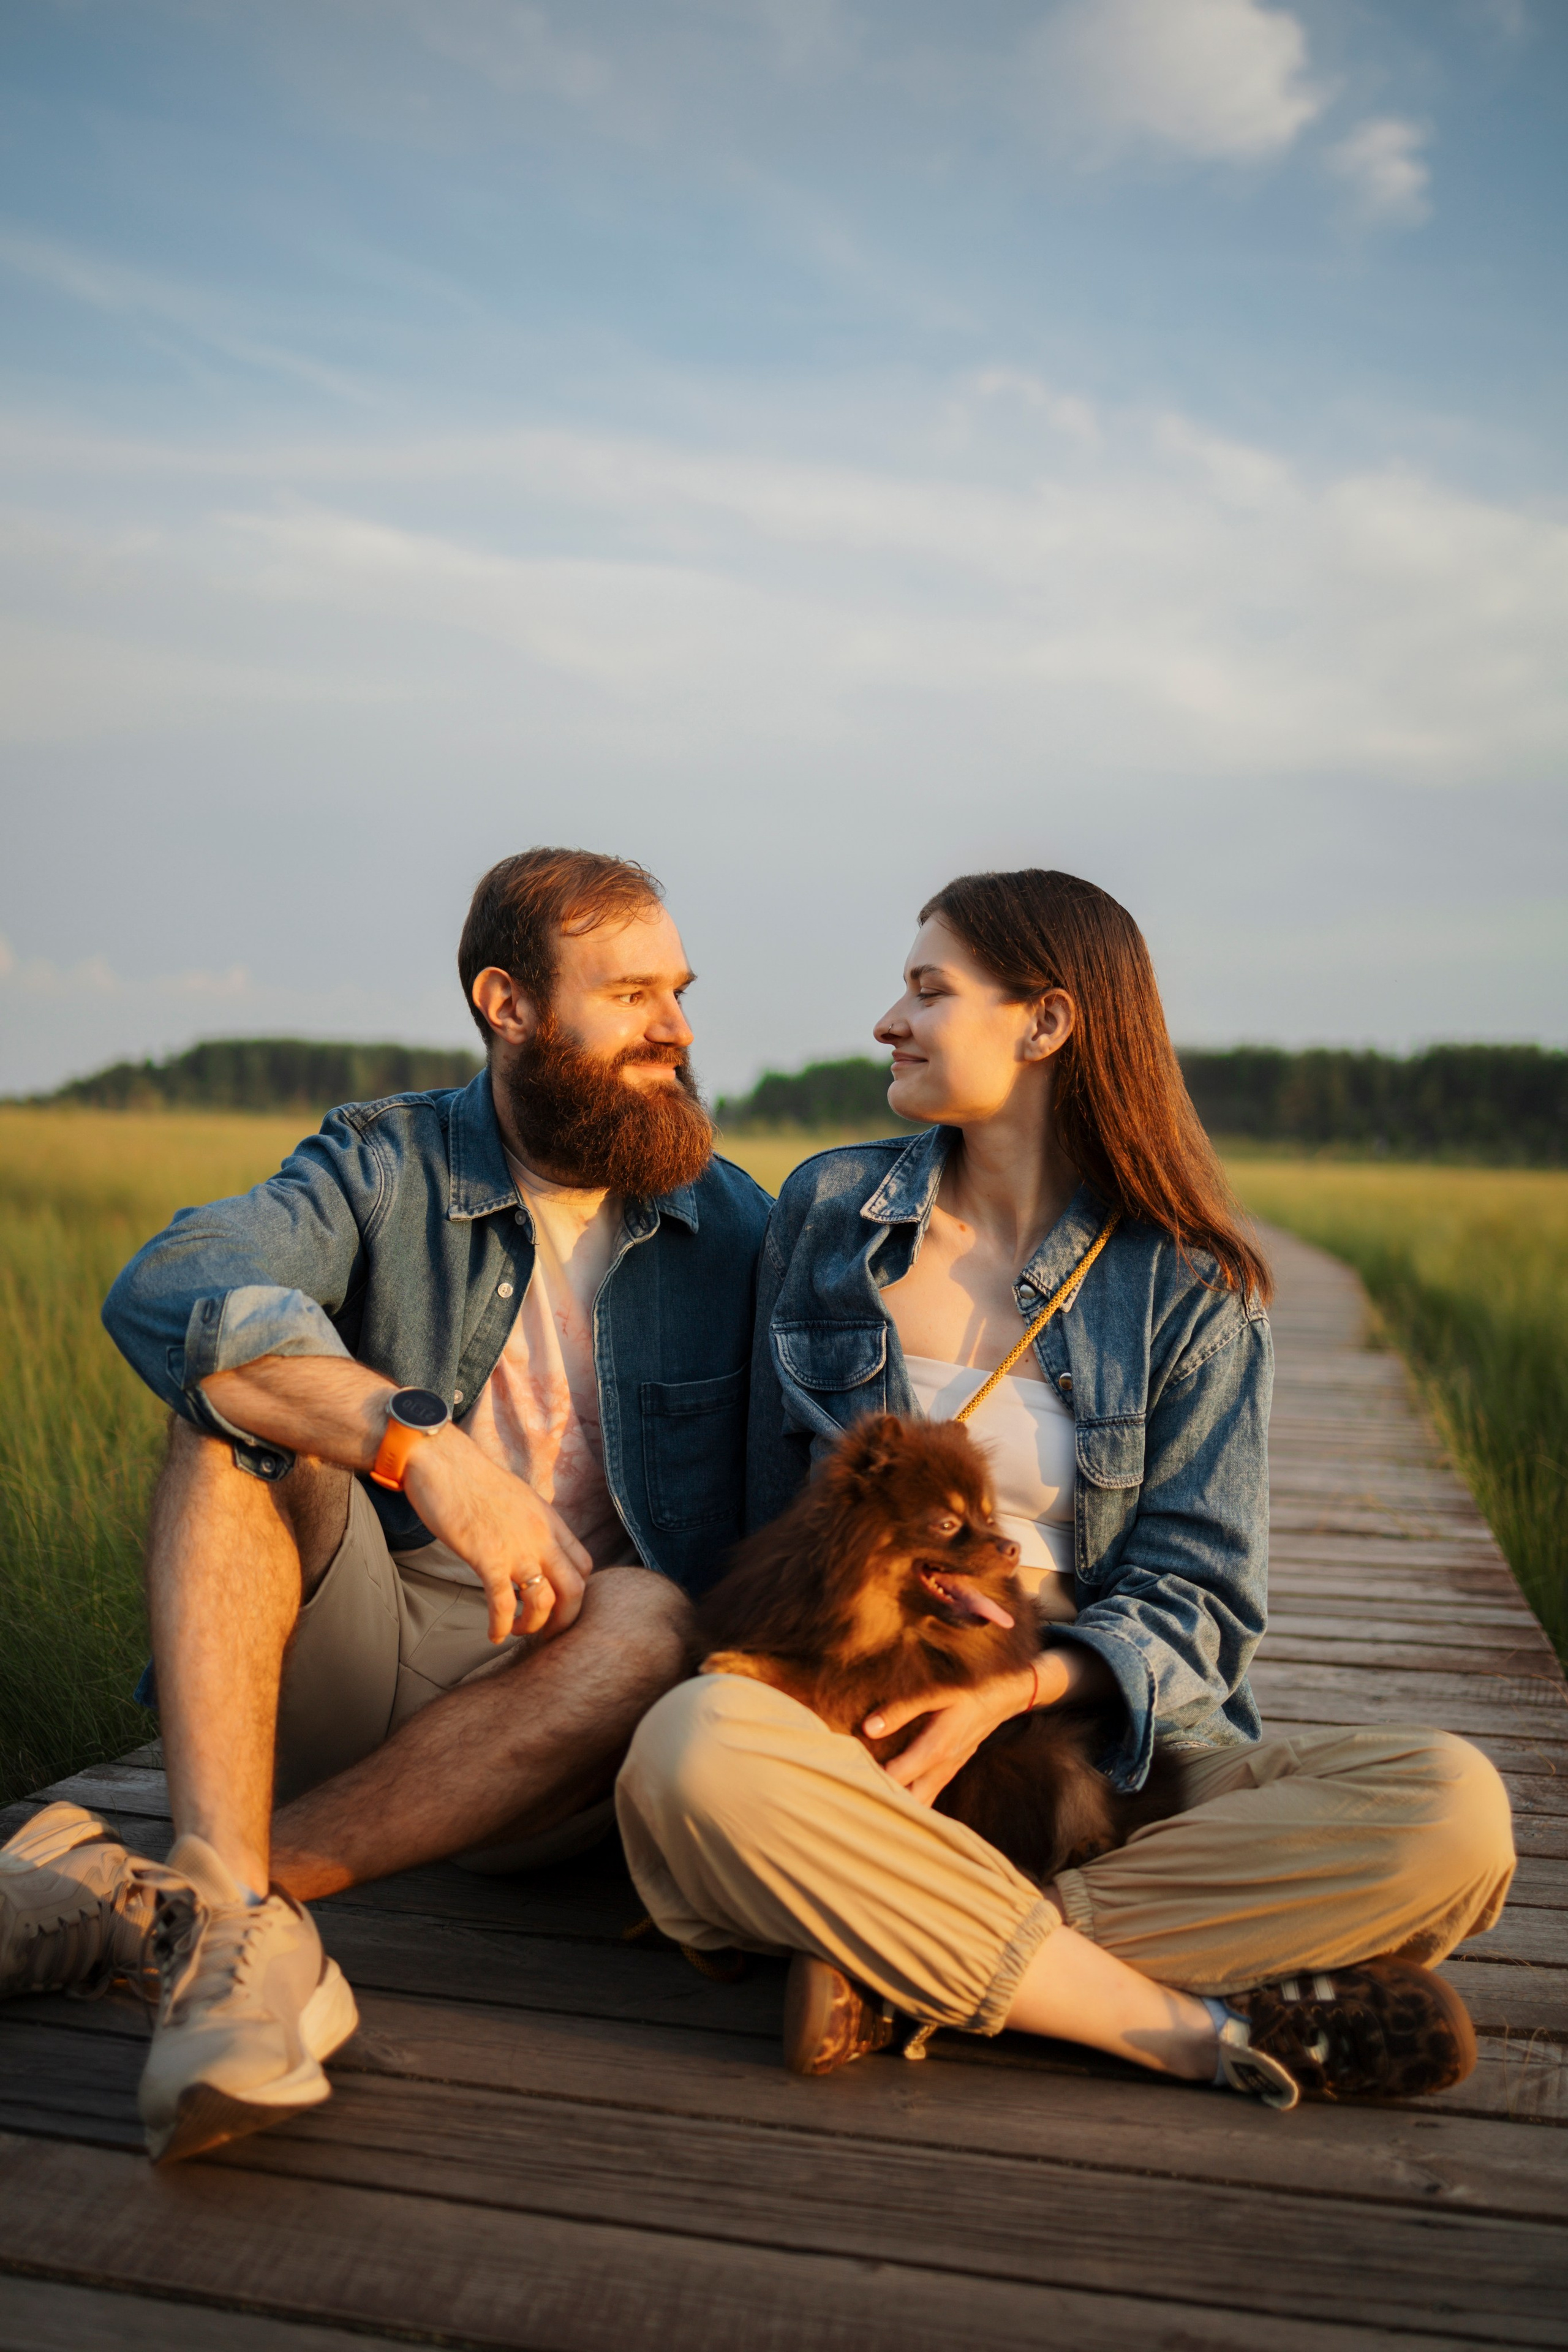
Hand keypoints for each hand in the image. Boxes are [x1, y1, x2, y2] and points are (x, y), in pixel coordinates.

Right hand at [403, 1427, 592, 1640]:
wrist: (442, 1460)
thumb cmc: (472, 1479)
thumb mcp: (517, 1499)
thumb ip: (531, 1524)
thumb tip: (530, 1547)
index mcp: (550, 1520)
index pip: (583, 1564)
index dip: (576, 1593)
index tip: (559, 1607)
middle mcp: (542, 1535)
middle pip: (575, 1589)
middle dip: (565, 1619)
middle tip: (546, 1632)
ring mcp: (517, 1547)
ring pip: (545, 1602)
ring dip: (532, 1625)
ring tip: (515, 1630)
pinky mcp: (487, 1557)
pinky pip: (503, 1604)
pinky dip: (500, 1626)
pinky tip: (492, 1634)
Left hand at [864, 1666, 1035, 1805]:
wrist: (1003, 1696)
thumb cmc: (969, 1689)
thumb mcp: (936, 1693)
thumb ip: (902, 1710)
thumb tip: (868, 1729)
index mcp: (936, 1750)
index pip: (896, 1778)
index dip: (870, 1783)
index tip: (847, 1783)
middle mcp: (941, 1769)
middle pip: (908, 1803)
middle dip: (883, 1803)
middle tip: (853, 1799)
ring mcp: (947, 1773)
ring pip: (920, 1804)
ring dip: (897, 1805)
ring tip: (868, 1802)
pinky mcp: (949, 1771)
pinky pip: (929, 1796)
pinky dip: (911, 1802)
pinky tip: (894, 1799)